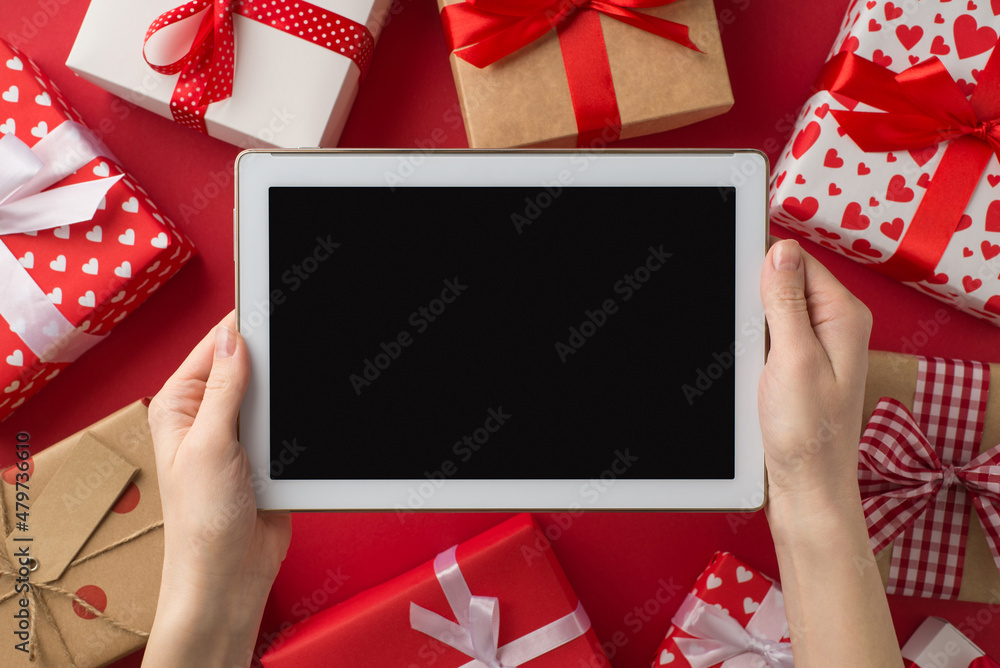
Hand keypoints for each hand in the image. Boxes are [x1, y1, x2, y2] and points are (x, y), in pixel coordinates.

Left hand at [144, 312, 291, 667]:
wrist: (229, 576)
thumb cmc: (202, 522)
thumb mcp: (210, 446)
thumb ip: (225, 389)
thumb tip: (234, 337)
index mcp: (181, 405)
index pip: (216, 347)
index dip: (246, 325)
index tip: (276, 304)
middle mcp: (208, 415)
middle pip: (249, 365)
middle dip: (275, 357)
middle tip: (306, 341)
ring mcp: (239, 435)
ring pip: (274, 394)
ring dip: (291, 392)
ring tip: (311, 381)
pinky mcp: (267, 456)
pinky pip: (288, 423)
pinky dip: (301, 418)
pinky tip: (313, 413)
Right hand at [757, 239, 872, 511]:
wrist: (806, 488)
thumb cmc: (809, 436)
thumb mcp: (793, 358)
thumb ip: (786, 301)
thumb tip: (782, 251)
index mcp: (844, 316)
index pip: (798, 261)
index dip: (763, 270)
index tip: (742, 291)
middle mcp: (835, 327)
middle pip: (782, 285)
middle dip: (754, 304)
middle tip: (753, 343)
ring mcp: (817, 347)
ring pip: (770, 314)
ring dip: (751, 331)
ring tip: (755, 365)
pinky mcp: (798, 366)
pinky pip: (768, 340)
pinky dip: (752, 350)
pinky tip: (751, 374)